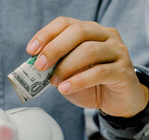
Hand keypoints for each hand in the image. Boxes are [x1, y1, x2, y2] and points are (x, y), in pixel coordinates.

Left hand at [26, 17, 148, 117]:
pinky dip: (78, 81)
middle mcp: (105, 35)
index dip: (46, 35)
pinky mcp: (123, 70)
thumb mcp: (67, 74)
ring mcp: (117, 51)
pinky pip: (99, 72)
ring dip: (65, 67)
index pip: (65, 23)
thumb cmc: (90, 84)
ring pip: (88, 50)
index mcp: (89, 31)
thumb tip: (35, 65)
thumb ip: (54, 66)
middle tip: (39, 66)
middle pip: (78, 32)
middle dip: (54, 48)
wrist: (117, 101)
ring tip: (54, 82)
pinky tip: (65, 89)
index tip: (31, 50)